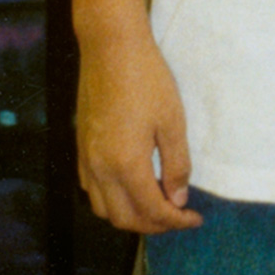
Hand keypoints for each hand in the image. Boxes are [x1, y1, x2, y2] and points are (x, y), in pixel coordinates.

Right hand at [75, 24, 198, 233]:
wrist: (110, 48)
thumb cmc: (147, 79)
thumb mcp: (173, 122)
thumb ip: (177, 165)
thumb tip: (179, 199)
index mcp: (126, 164)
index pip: (152, 211)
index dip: (176, 222)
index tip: (195, 219)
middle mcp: (100, 168)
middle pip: (124, 219)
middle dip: (154, 225)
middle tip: (179, 215)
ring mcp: (85, 159)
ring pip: (103, 209)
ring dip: (131, 216)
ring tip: (158, 204)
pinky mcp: (80, 148)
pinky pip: (91, 190)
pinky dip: (112, 200)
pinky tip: (132, 187)